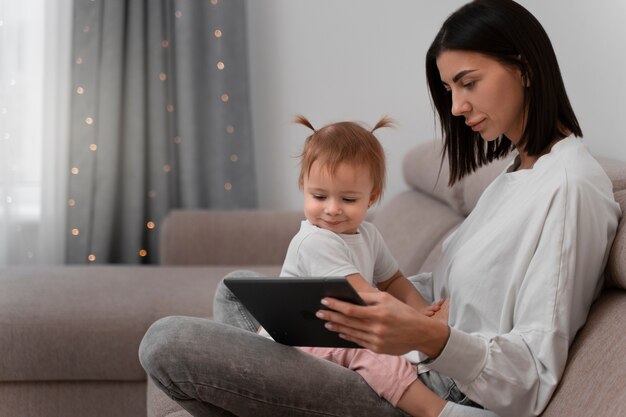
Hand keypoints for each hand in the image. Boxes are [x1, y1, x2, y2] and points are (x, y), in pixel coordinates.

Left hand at [317, 291, 449, 357]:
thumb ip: (368, 297)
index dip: (336, 305)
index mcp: (379, 313)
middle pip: (348, 322)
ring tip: (326, 321)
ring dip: (337, 327)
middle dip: (331, 316)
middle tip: (319, 312)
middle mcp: (377, 328)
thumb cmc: (402, 312)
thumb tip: (350, 294)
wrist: (420, 333)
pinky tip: (340, 332)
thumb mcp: (387, 298)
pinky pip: (358, 341)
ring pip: (351, 333)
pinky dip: (347, 336)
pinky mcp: (377, 349)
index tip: (324, 301)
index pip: (351, 309)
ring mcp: (376, 340)